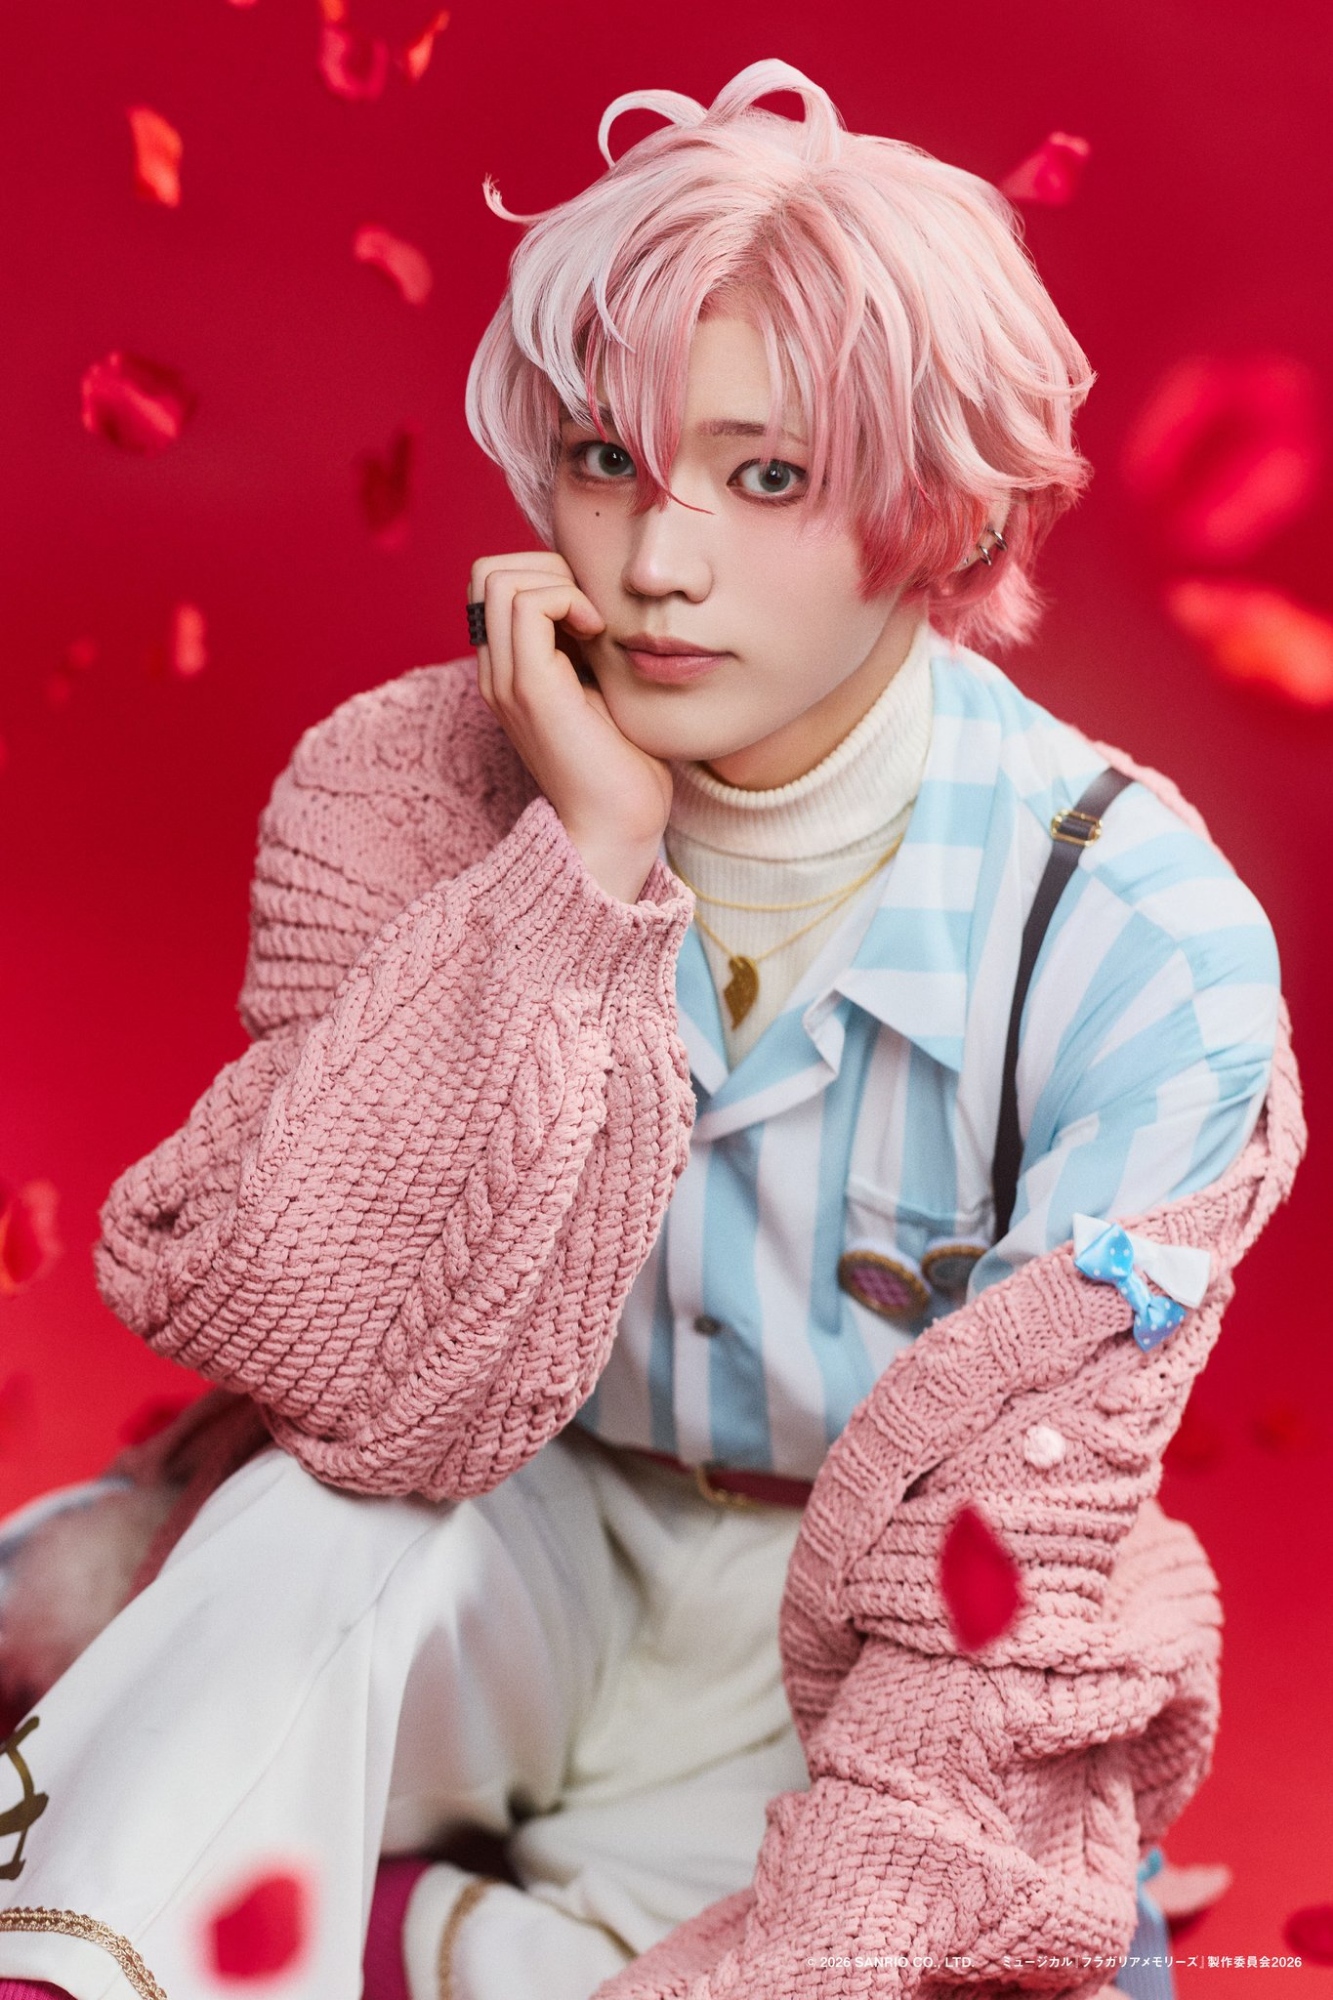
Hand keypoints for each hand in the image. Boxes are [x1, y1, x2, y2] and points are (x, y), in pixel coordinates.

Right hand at [470, 551, 672, 903]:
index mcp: (509, 672)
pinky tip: (599, 632)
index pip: (495, 585)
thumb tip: (602, 597)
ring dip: (557, 582)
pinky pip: (528, 605)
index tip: (591, 611)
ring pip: (499, 579)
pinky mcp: (530, 688)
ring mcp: (506, 680)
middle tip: (591, 609)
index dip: (544, 576)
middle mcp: (496, 673)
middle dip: (547, 568)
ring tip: (594, 622)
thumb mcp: (602, 689)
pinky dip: (568, 599)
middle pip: (487, 572)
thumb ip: (586, 647)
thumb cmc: (624, 765)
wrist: (617, 825)